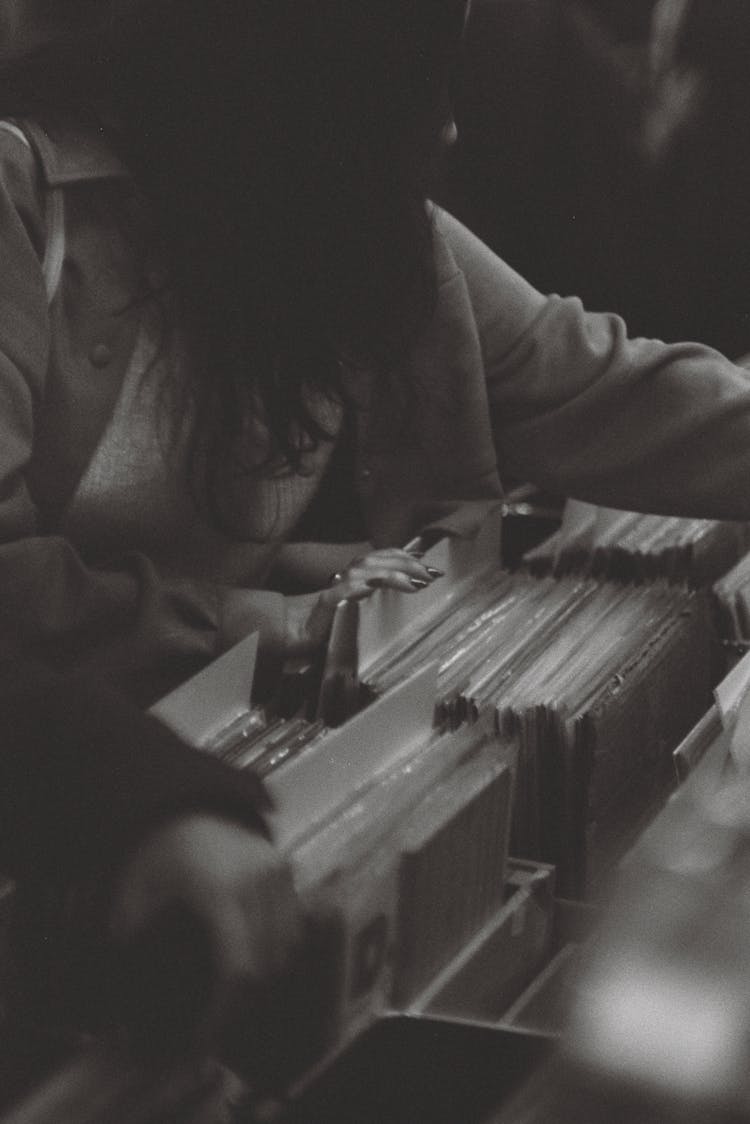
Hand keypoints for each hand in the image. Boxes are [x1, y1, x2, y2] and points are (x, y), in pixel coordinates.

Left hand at [109, 815, 302, 1060]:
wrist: (184, 800)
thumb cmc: (156, 848)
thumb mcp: (134, 893)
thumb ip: (130, 940)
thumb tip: (125, 990)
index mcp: (221, 891)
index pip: (238, 969)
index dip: (223, 1014)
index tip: (201, 1043)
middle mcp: (259, 884)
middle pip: (267, 966)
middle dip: (242, 1005)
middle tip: (211, 1028)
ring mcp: (278, 874)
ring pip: (287, 948)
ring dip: (263, 979)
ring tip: (229, 997)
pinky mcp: (286, 870)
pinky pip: (293, 924)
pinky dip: (277, 951)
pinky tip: (248, 960)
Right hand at [285, 547, 441, 655]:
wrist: (294, 632)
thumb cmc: (329, 621)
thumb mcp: (359, 607)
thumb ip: (377, 595)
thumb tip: (411, 590)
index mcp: (356, 575)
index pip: (383, 557)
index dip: (406, 556)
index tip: (429, 562)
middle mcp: (347, 576)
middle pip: (379, 560)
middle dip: (408, 563)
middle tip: (432, 573)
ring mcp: (336, 588)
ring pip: (366, 571)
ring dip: (393, 573)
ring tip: (417, 582)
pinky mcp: (327, 603)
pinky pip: (346, 591)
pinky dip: (361, 588)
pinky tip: (376, 589)